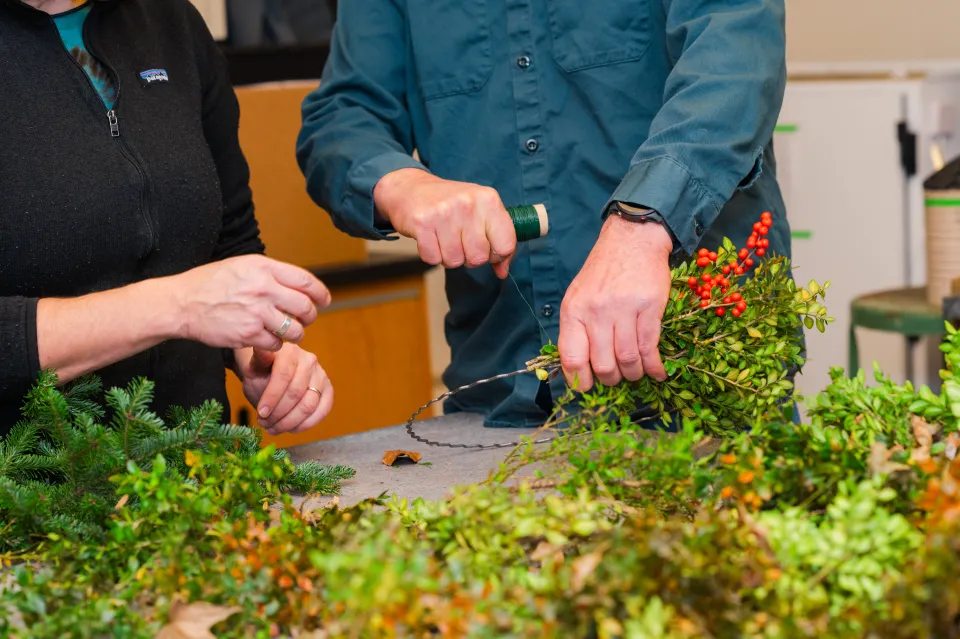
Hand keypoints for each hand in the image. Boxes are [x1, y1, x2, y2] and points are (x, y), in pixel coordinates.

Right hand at [167, 255, 330, 350]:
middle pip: (305, 307)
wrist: (181, 303)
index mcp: (264, 268)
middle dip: (310, 316)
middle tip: (305, 319)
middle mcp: (263, 288)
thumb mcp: (242, 265)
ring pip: (295, 329)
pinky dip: (275, 344)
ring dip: (295, 333)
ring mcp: (257, 313)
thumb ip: (270, 273)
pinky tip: (266, 338)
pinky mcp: (248, 334)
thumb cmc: (210, 283)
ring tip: (287, 331)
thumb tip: (297, 284)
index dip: (321, 293)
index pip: (306, 281)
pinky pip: (276, 344)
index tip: (324, 300)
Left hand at [235, 344, 333, 434]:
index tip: (260, 414)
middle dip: (279, 413)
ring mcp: (321, 375)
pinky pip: (323, 410)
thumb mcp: (255, 369)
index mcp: (290, 351)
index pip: (284, 375)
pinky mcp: (328, 389)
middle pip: (297, 392)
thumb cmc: (262, 375)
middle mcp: (309, 360)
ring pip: (309, 404)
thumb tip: (261, 348)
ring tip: (275, 428)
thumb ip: (259, 361)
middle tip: (265, 424)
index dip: (272, 397)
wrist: (272, 378)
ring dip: (290, 422)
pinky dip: (307, 424)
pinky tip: (292, 428)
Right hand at [373, 168, 516, 277]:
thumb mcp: (480, 212)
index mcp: (489, 199)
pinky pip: (433, 259)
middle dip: (469, 257)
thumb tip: (503, 271)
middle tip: (460, 241)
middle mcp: (468, 203)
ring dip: (449, 257)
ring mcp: (444, 213)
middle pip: (479, 257)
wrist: (411, 189)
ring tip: (444, 238)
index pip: (506, 244)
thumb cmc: (450, 204)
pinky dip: (431, 255)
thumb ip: (497, 240)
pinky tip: (430, 239)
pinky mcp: (422, 223)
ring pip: (455, 261)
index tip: (488, 250)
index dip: (497, 255)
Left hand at [559, 216, 672, 390]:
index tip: (588, 386)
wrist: (632, 240)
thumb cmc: (604, 272)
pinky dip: (654, 366)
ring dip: (634, 374)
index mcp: (574, 311)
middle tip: (617, 378)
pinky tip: (657, 372)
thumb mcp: (578, 296)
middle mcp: (596, 311)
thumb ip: (577, 329)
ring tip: (636, 373)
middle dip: (611, 379)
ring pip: (627, 359)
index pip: (572, 357)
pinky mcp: (649, 307)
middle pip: (603, 364)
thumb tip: (578, 368)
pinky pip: (650, 347)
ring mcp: (623, 309)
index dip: (580, 380)